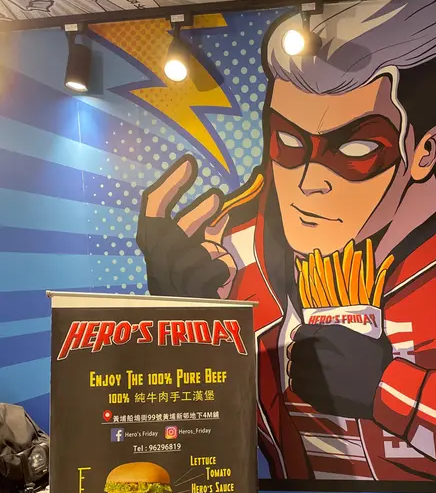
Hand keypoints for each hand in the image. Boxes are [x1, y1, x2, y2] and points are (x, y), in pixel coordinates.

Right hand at [137, 155, 235, 297]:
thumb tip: (221, 210)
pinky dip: (219, 269)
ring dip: (208, 243)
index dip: (170, 185)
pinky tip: (224, 271)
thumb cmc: (195, 288)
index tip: (190, 163)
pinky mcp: (189, 300)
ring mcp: (171, 284)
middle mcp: (157, 265)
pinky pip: (206, 276)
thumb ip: (206, 234)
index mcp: (155, 248)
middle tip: (217, 196)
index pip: (153, 210)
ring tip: (224, 237)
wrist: (193, 330)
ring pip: (186, 256)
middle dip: (191, 214)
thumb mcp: (196, 256)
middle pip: (164, 234)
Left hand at [288, 324, 392, 419]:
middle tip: (306, 356)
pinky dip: (301, 385)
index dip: (302, 335)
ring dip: (298, 369)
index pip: (301, 332)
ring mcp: (314, 379)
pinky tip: (311, 385)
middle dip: (298, 352)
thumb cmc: (376, 360)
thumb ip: (335, 333)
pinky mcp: (316, 398)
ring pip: (294, 371)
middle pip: (295, 352)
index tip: (304, 339)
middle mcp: (317, 356)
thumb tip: (314, 332)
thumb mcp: (359, 337)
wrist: (385, 390)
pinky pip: (299, 389)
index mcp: (329, 338)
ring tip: (307, 372)